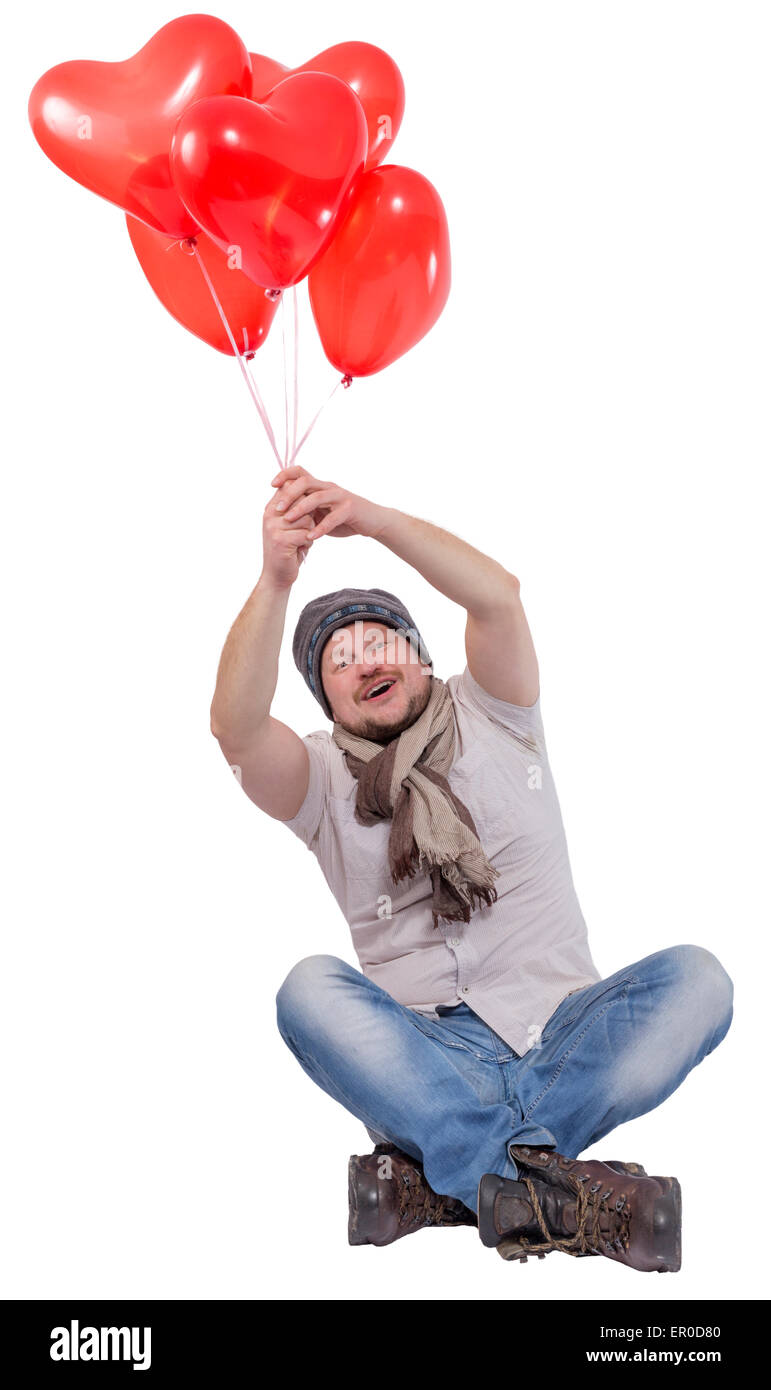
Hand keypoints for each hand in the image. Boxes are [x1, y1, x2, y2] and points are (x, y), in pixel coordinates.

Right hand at [261, 487, 315, 589]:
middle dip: (309, 518)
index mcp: (271, 508)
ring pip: (307, 519)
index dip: (304, 497)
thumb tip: (306, 487)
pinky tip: (299, 549)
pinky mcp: (281, 540)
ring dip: (309, 533)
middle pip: (303, 502)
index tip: (306, 511)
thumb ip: (294, 507)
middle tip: (302, 531)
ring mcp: (274, 527)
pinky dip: (308, 543)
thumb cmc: (288, 549)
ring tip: (299, 541)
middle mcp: (270, 515)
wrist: (276, 575)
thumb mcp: (288, 525)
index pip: (290, 487)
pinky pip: (307, 534)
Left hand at [270, 465, 391, 540]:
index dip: (285, 475)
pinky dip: (320, 528)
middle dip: (288, 494)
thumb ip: (307, 510)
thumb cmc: (345, 518)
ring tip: (288, 521)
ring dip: (300, 509)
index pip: (300, 472)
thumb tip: (284, 513)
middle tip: (276, 509)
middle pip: (305, 482)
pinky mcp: (350, 508)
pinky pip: (333, 518)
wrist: (373, 521)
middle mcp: (329, 487)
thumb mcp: (322, 513)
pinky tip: (311, 537)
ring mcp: (340, 497)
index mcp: (321, 486)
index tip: (272, 485)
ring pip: (316, 497)